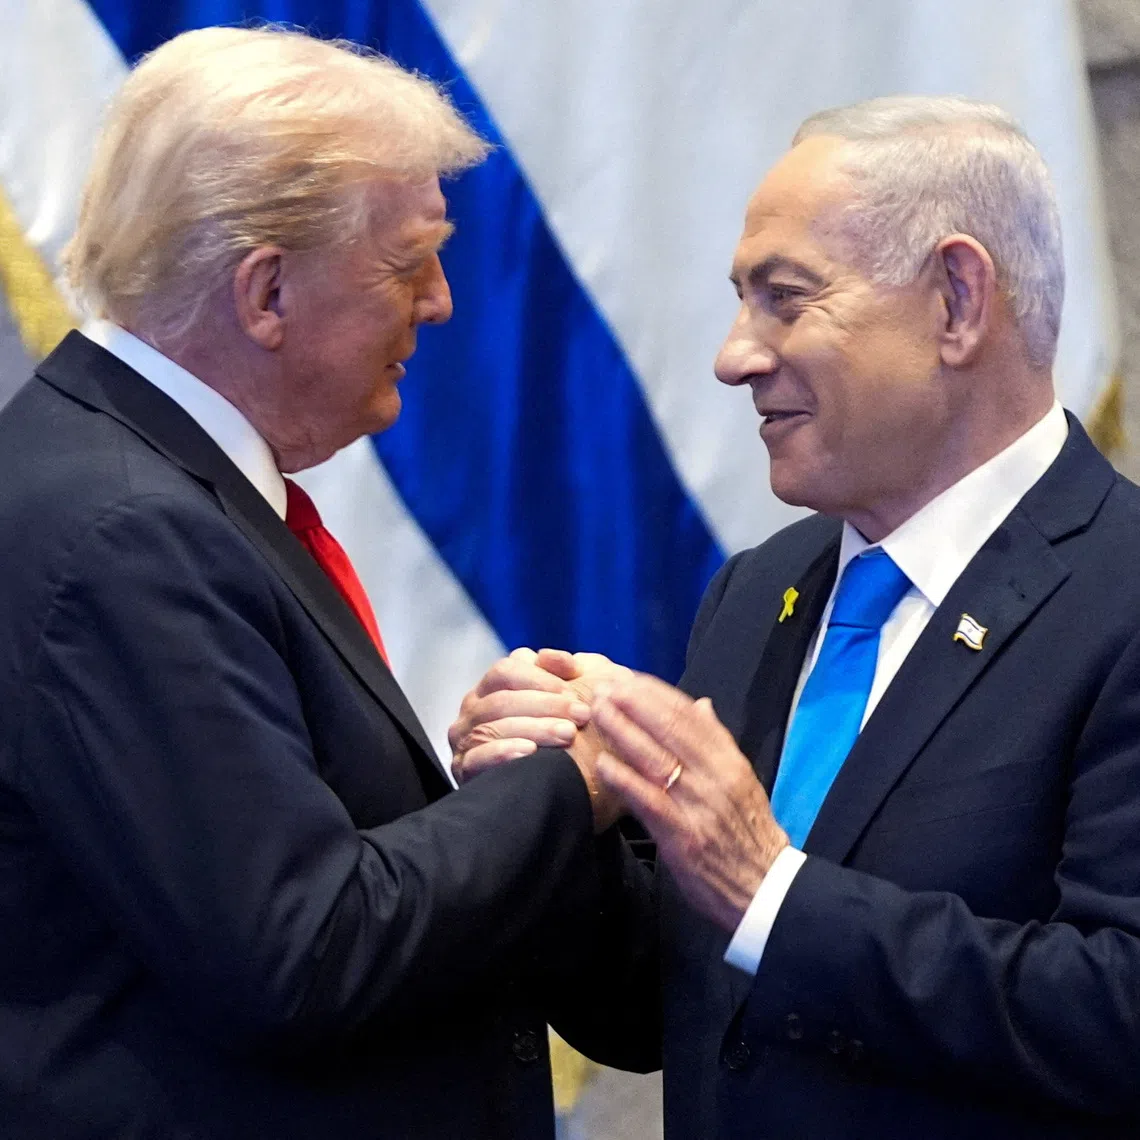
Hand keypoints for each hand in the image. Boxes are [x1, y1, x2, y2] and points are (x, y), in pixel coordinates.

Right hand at [448, 648, 630, 831]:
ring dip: (533, 728)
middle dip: (545, 705)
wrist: (570, 784)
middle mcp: (474, 709)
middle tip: (581, 714)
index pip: (506, 671)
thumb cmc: (571, 731)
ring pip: (491, 727)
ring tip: (567, 734)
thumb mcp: (573, 694)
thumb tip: (548, 656)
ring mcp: (465, 740)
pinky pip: (477, 758)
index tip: (574, 690)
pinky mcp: (464, 770)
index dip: (540, 678)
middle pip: (501, 699)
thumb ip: (563, 669)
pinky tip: (530, 752)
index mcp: (492, 686)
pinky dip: (503, 753)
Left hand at [592, 673, 788, 931]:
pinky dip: (625, 780)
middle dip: (634, 703)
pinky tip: (602, 764)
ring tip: (597, 712)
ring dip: (623, 732)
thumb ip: (718, 742)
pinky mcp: (683, 837)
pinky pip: (649, 802)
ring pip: (656, 759)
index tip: (628, 678)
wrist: (765, 889)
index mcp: (730, 761)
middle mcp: (716, 778)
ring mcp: (699, 807)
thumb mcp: (741, 780)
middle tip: (603, 686)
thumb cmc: (747, 832)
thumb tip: (701, 704)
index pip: (690, 717)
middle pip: (670, 730)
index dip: (656, 694)